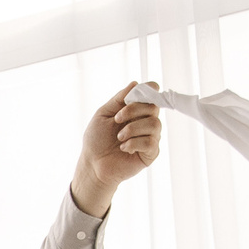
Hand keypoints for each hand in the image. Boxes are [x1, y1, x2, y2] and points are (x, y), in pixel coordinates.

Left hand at [70, 81, 163, 215]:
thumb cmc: (96, 140)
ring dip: (133, 129)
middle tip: (117, 120)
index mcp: (135, 111)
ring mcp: (150, 138)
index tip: (147, 89)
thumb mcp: (104, 114)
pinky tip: (124, 148)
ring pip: (155, 124)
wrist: (93, 164)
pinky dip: (135, 143)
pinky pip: (151, 142)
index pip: (151, 96)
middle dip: (134, 110)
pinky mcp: (150, 154)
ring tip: (119, 138)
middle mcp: (145, 123)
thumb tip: (135, 83)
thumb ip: (119, 99)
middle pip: (154, 107)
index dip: (151, 90)